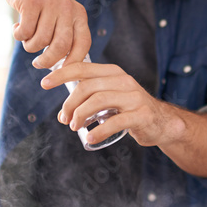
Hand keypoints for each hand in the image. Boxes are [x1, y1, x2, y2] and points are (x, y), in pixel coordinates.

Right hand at [7, 0, 90, 69]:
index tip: (63, 73)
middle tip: (38, 64)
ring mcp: (50, 3)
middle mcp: (67, 8)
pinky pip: (25, 32)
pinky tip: (17, 27)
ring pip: (41, 40)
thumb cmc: (41, 5)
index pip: (83, 43)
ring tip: (26, 38)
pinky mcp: (31, 1)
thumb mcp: (59, 17)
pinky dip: (19, 35)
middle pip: (61, 45)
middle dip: (48, 61)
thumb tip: (66, 71)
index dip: (74, 62)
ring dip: (30, 46)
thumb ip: (64, 37)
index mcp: (78, 14)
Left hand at [40, 61, 179, 146]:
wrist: (162, 123)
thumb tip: (62, 112)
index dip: (61, 74)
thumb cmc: (130, 110)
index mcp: (113, 73)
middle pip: (87, 87)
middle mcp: (123, 81)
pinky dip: (99, 131)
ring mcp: (133, 97)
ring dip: (80, 115)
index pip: (82, 68)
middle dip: (69, 104)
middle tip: (64, 120)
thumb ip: (89, 98)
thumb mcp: (111, 97)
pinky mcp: (141, 114)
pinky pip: (115, 122)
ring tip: (74, 128)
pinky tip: (90, 138)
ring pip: (98, 101)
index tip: (44, 83)